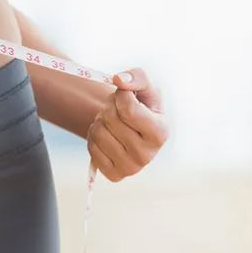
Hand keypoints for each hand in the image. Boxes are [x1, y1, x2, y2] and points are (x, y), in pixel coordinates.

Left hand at [87, 67, 168, 181]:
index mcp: (160, 133)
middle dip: (110, 106)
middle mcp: (147, 155)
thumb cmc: (142, 106)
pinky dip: (94, 136)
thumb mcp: (145, 88)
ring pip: (98, 132)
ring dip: (100, 120)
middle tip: (117, 108)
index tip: (124, 94)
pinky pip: (91, 147)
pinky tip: (107, 136)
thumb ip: (136, 77)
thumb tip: (119, 80)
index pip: (128, 109)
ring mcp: (130, 168)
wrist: (133, 130)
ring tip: (112, 122)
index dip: (120, 96)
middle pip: (111, 119)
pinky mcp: (114, 175)